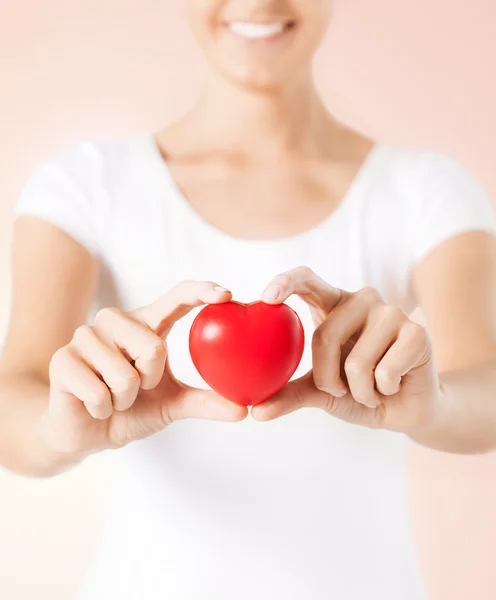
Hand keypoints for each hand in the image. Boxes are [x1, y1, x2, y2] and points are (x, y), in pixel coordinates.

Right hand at [42, 281, 246, 457]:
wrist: (85, 433)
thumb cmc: (130, 409)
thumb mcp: (172, 405)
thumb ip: (205, 402)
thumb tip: (244, 410)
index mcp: (146, 324)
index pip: (175, 298)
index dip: (200, 291)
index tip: (225, 294)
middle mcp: (115, 321)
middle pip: (152, 346)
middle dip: (149, 381)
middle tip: (136, 388)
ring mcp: (85, 336)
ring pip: (125, 374)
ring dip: (125, 399)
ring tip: (114, 397)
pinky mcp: (62, 358)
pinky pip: (98, 392)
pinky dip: (104, 409)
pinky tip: (95, 406)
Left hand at [251, 267, 441, 433]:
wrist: (404, 408)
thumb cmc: (357, 391)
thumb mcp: (319, 391)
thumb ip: (289, 395)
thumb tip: (256, 412)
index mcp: (332, 304)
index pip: (307, 279)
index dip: (286, 282)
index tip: (267, 298)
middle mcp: (361, 300)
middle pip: (324, 336)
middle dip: (327, 379)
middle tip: (342, 389)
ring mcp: (391, 312)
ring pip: (356, 361)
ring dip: (360, 391)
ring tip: (373, 387)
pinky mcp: (417, 331)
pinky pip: (385, 371)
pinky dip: (384, 390)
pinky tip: (394, 384)